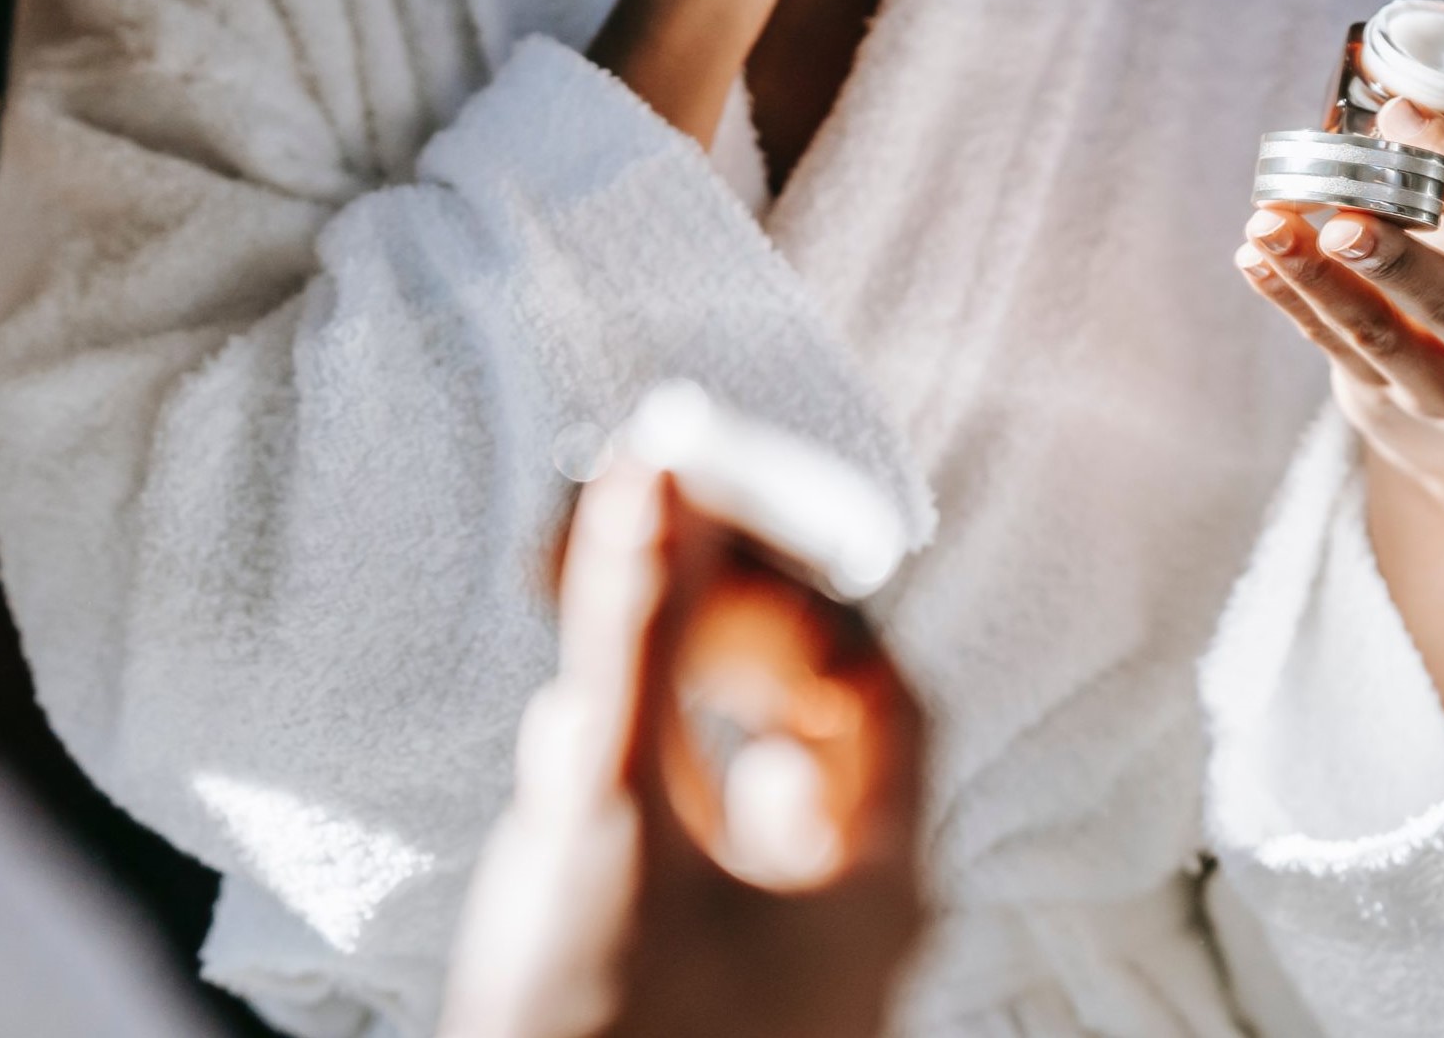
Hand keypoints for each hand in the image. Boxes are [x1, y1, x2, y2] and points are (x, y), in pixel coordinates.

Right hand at [440, 452, 924, 1037]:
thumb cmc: (596, 1028)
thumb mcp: (608, 812)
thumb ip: (633, 633)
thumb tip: (657, 462)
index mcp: (870, 873)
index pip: (873, 680)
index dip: (789, 587)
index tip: (686, 525)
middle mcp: (850, 918)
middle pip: (818, 727)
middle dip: (718, 632)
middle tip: (627, 568)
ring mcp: (783, 964)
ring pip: (749, 789)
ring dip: (671, 702)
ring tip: (583, 651)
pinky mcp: (712, 991)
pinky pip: (703, 856)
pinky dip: (646, 784)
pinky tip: (570, 767)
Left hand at [1237, 95, 1443, 737]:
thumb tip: (1391, 112)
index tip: (1406, 123)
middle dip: (1394, 260)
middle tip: (1344, 224)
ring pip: (1376, 332)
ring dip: (1315, 278)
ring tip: (1270, 229)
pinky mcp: (1385, 401)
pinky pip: (1332, 346)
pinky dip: (1289, 299)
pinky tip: (1256, 257)